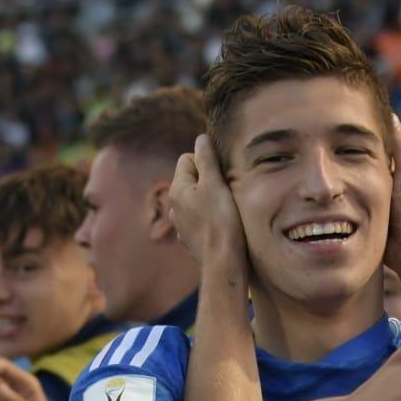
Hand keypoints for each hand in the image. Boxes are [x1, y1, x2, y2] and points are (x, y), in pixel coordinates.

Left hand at [170, 134, 247, 284]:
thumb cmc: (222, 221)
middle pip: (192, 179)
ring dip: (210, 200)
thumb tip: (201, 138)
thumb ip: (207, 159)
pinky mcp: (191, 239)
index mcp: (177, 189)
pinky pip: (200, 218)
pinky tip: (222, 225)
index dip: (206, 162)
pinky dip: (210, 218)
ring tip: (225, 210)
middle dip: (209, 180)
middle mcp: (174, 205)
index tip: (221, 176)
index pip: (187, 159)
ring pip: (196, 200)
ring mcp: (181, 224)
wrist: (224, 262)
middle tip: (226, 192)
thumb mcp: (216, 184)